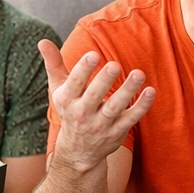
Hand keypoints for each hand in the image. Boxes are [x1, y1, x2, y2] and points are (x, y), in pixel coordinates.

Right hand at [41, 40, 155, 173]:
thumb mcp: (58, 89)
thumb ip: (54, 64)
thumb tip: (43, 41)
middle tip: (115, 65)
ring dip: (127, 91)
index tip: (93, 54)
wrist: (77, 151)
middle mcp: (82, 113)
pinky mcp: (116, 131)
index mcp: (67, 99)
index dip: (84, 69)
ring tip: (139, 74)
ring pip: (115, 107)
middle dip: (104, 81)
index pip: (75, 83)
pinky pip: (131, 118)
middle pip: (94, 96)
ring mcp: (100, 124)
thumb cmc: (70, 110)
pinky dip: (141, 106)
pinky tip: (150, 91)